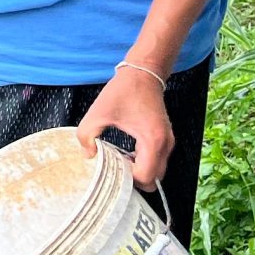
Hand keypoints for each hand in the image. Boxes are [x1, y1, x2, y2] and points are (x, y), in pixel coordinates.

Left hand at [77, 66, 172, 188]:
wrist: (143, 74)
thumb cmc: (123, 91)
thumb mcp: (97, 113)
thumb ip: (86, 136)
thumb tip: (88, 156)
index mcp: (152, 140)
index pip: (145, 176)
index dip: (128, 179)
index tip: (112, 170)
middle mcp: (165, 144)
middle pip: (154, 179)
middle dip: (135, 180)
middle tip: (115, 171)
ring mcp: (168, 142)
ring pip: (157, 172)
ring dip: (139, 172)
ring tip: (118, 162)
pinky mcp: (165, 139)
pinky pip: (156, 161)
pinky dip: (143, 164)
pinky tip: (126, 155)